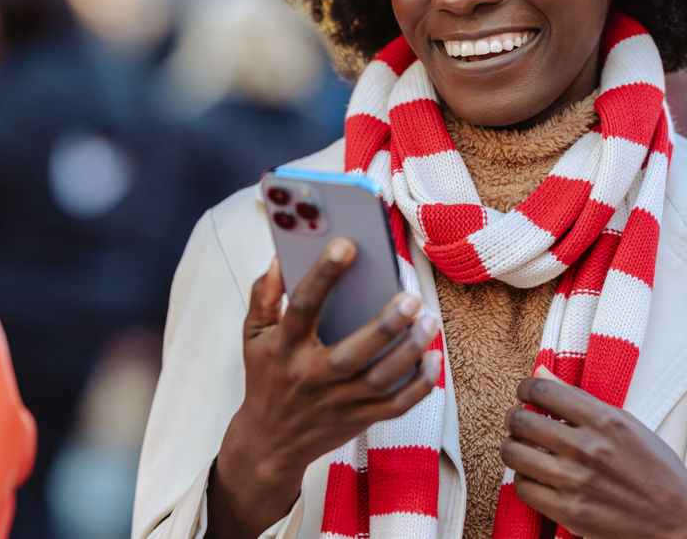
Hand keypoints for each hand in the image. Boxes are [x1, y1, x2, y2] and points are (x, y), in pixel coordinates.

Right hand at [208, 239, 442, 538]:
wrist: (269, 442)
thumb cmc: (266, 377)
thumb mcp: (253, 336)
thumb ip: (263, 296)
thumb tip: (280, 258)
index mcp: (284, 348)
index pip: (303, 306)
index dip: (323, 274)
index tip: (347, 244)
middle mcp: (312, 376)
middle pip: (352, 354)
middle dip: (384, 326)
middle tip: (411, 298)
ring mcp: (338, 402)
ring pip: (380, 380)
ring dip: (409, 351)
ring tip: (429, 320)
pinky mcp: (359, 420)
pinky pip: (396, 406)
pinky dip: (419, 385)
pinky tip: (433, 357)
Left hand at [501, 366, 686, 538]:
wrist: (679, 520)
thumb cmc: (654, 468)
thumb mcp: (624, 423)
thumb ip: (577, 397)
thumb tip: (538, 372)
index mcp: (605, 421)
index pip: (542, 391)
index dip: (525, 389)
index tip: (524, 393)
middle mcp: (589, 449)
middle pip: (522, 421)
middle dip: (514, 417)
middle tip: (518, 420)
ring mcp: (578, 482)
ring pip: (514, 455)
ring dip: (512, 447)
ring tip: (521, 447)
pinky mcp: (571, 512)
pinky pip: (523, 488)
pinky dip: (523, 479)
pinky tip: (535, 475)